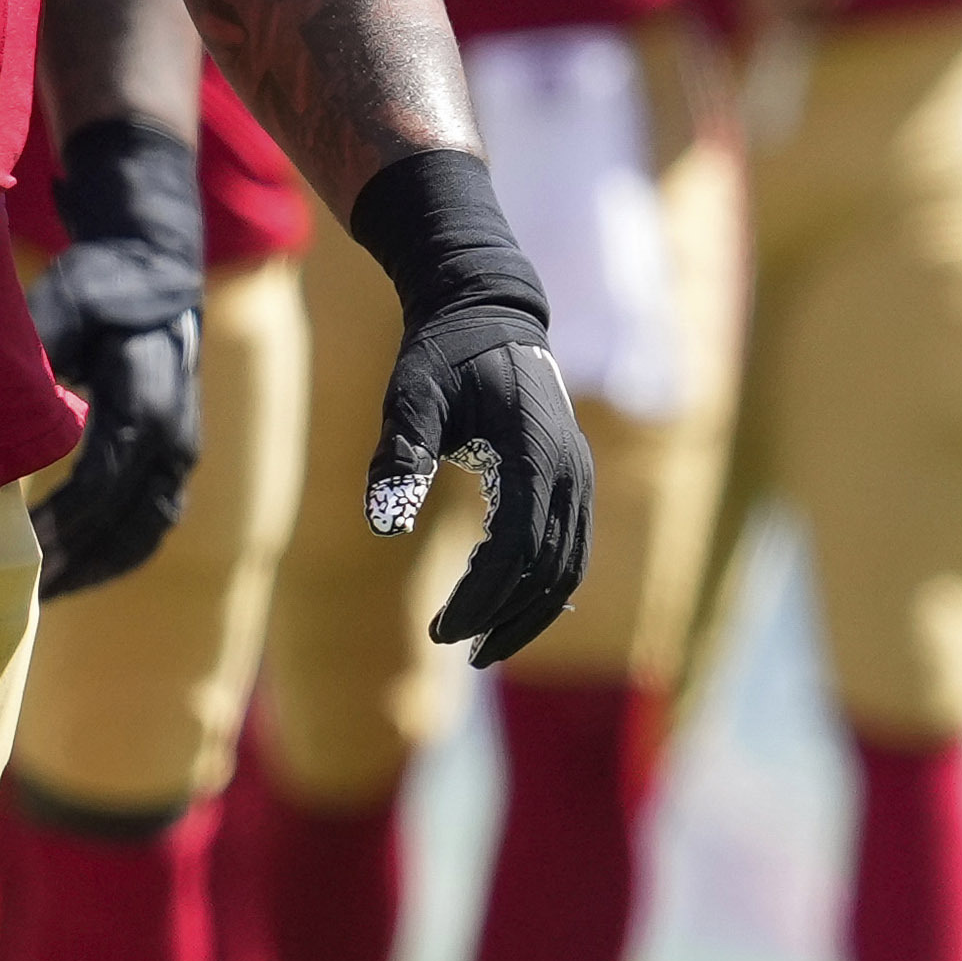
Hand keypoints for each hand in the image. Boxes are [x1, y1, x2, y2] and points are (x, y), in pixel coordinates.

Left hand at [24, 113, 206, 596]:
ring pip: (143, 535)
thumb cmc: (102, 285)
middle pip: (126, 524)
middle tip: (15, 596)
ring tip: (39, 599)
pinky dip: (111, 556)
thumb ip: (38, 357)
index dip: (61, 523)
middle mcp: (174, 439)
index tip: (15, 550)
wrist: (156, 269)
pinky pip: (148, 526)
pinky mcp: (172, 462)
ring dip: (93, 570)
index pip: (103, 484)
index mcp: (148, 404)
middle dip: (73, 563)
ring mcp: (179, 455)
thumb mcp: (65, 307)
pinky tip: (70, 572)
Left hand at [347, 148, 589, 668]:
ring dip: (529, 612)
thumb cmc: (441, 354)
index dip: (482, 597)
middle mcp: (571, 470)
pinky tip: (505, 610)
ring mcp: (580, 476)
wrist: (487, 314)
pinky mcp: (574, 480)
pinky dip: (544, 588)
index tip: (440, 629)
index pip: (517, 548)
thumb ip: (399, 451)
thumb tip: (381, 522)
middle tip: (454, 646)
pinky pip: (571, 549)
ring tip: (481, 645)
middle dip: (505, 617)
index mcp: (535, 452)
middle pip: (551, 570)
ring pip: (570, 567)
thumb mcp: (410, 393)